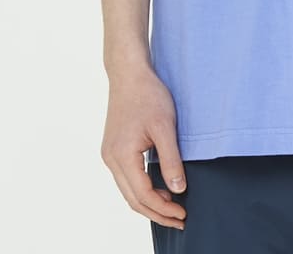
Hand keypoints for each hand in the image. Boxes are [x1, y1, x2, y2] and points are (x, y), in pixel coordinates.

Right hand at [100, 65, 188, 230]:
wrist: (129, 73)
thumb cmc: (148, 95)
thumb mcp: (165, 126)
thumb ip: (171, 160)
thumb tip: (178, 190)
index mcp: (122, 156)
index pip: (143, 195)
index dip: (164, 208)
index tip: (183, 214)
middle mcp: (111, 159)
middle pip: (132, 199)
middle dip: (156, 213)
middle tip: (180, 220)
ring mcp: (109, 154)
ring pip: (128, 191)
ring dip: (149, 202)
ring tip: (172, 207)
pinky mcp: (113, 148)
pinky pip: (127, 178)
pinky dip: (142, 188)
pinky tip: (159, 188)